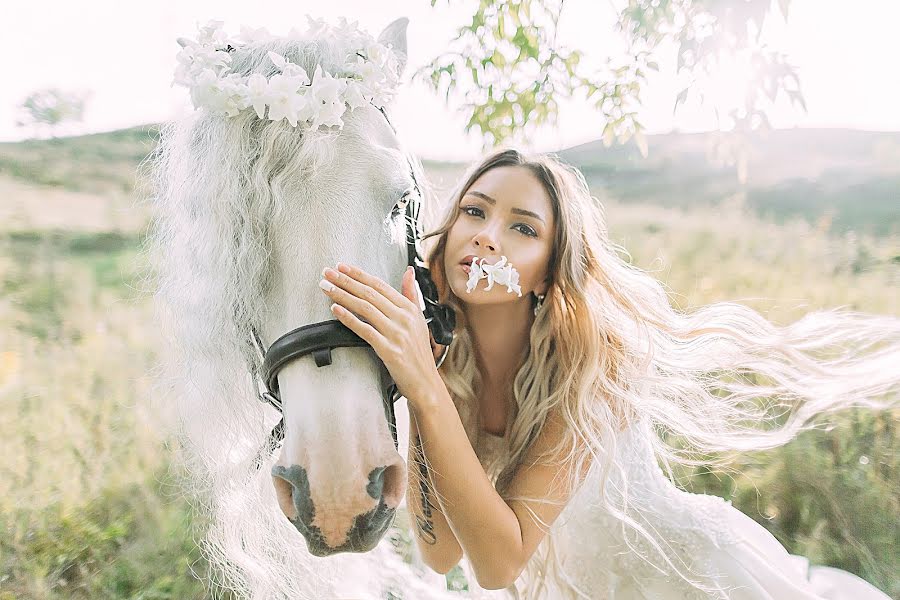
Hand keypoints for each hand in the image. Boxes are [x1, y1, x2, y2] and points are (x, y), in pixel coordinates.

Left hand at [320, 262, 441, 404]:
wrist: (425, 383)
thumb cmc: (418, 354)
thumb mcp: (419, 320)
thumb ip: (411, 295)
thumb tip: (409, 272)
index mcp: (410, 309)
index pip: (380, 285)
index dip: (359, 274)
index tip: (342, 267)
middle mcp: (404, 318)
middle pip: (370, 293)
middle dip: (345, 281)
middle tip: (327, 273)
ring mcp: (397, 334)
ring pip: (365, 308)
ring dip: (342, 295)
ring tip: (326, 288)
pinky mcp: (389, 350)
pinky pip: (364, 330)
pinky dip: (348, 318)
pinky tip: (335, 309)